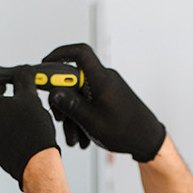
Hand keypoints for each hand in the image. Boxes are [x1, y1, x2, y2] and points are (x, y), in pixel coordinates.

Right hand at [42, 44, 165, 162]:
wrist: (147, 140)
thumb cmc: (127, 131)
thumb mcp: (93, 122)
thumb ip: (72, 105)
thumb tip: (54, 92)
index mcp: (102, 79)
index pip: (80, 52)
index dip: (60, 53)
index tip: (45, 64)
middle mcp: (104, 79)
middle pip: (73, 81)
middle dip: (63, 101)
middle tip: (60, 119)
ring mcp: (106, 89)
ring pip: (79, 96)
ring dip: (73, 117)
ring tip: (76, 138)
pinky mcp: (107, 97)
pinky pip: (88, 102)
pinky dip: (82, 118)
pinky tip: (84, 136)